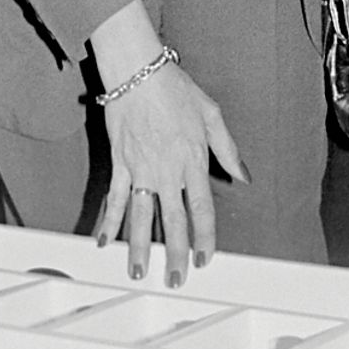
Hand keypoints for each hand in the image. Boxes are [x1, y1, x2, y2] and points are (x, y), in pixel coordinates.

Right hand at [94, 62, 247, 289]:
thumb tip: (242, 176)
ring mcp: (140, 168)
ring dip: (140, 247)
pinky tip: (105, 240)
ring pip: (141, 217)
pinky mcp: (120, 162)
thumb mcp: (211, 114)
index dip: (205, 238)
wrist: (138, 70)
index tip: (205, 258)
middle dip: (175, 254)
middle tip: (175, 279)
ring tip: (139, 272)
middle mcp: (167, 170)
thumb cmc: (174, 88)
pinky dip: (110, 220)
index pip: (201, 210)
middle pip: (172, 221)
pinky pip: (116, 197)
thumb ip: (227, 149)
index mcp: (192, 160)